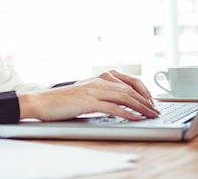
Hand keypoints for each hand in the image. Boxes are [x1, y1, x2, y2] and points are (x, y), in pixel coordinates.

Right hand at [18, 70, 159, 120]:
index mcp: (98, 78)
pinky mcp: (88, 102)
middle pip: (130, 89)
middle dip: (146, 100)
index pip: (128, 81)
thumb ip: (100, 94)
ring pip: (124, 96)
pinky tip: (135, 118)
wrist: (41, 101)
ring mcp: (93, 90)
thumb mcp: (84, 93)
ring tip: (151, 115)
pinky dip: (126, 113)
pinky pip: (112, 107)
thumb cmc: (61, 100)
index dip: (143, 90)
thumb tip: (118, 103)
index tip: (152, 101)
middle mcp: (98, 81)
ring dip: (141, 107)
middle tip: (156, 111)